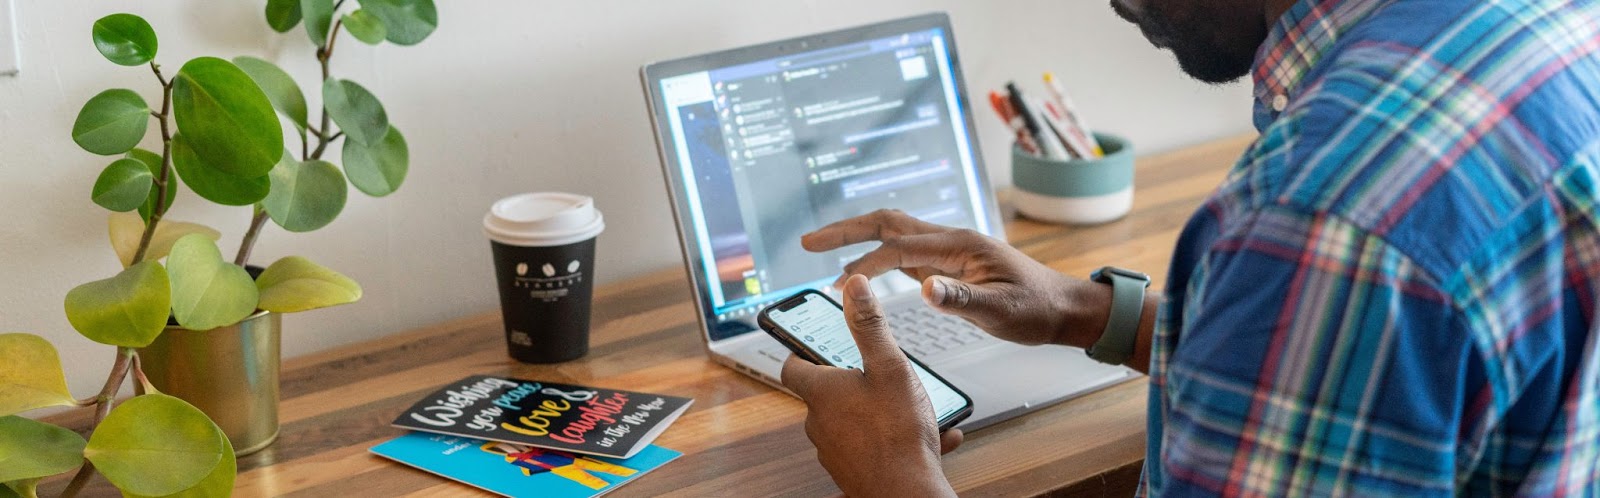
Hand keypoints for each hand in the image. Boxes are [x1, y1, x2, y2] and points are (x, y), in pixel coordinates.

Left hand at [781, 275, 961, 497]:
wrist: (906, 493)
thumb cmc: (897, 433)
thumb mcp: (889, 367)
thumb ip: (870, 326)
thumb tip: (854, 287)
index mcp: (822, 392)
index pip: (792, 366)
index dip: (801, 351)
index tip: (813, 343)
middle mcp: (820, 423)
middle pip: (825, 394)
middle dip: (852, 382)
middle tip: (880, 373)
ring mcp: (834, 450)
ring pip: (852, 421)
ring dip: (879, 411)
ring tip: (914, 408)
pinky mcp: (852, 471)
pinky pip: (872, 446)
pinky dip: (895, 437)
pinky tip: (932, 437)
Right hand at [802, 209, 1102, 346]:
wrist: (1062, 308)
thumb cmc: (1037, 309)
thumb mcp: (1002, 311)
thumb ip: (963, 300)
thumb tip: (925, 291)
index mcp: (959, 246)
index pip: (898, 245)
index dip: (862, 258)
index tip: (831, 272)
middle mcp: (950, 241)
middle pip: (887, 223)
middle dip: (846, 230)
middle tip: (808, 242)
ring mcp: (948, 251)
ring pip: (894, 234)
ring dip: (857, 239)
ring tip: (822, 251)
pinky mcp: (948, 266)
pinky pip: (904, 252)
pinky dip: (876, 255)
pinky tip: (862, 269)